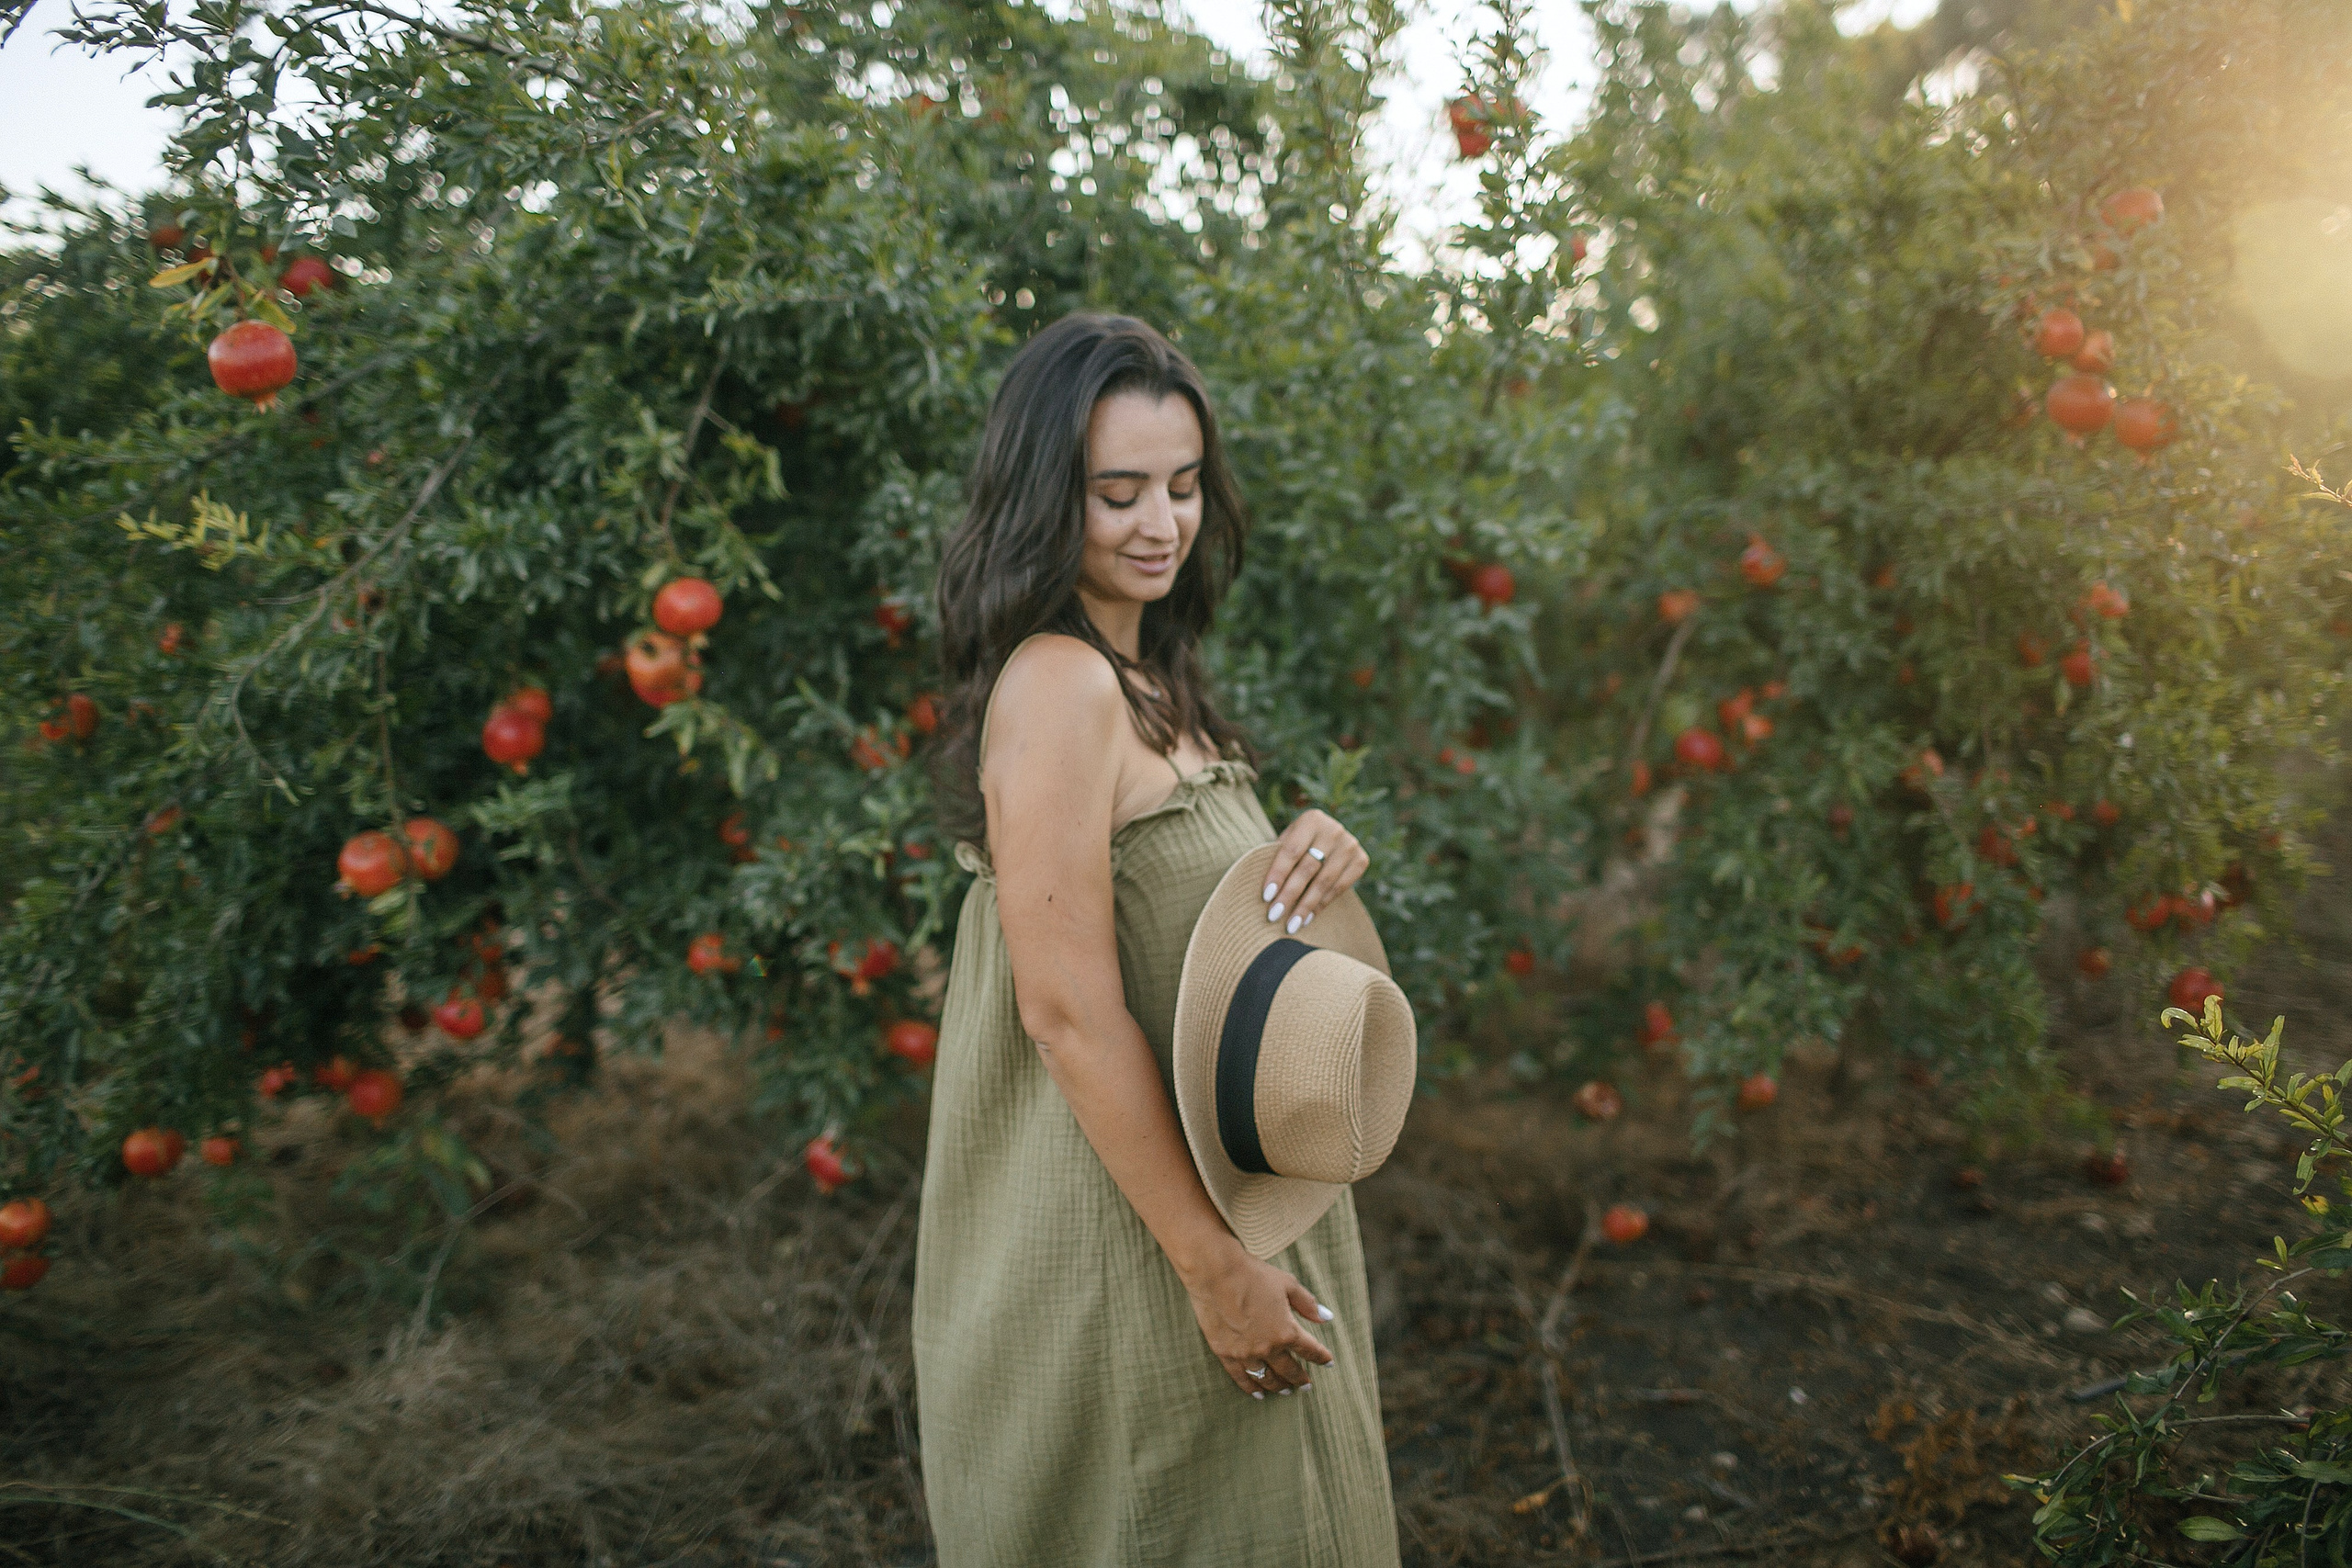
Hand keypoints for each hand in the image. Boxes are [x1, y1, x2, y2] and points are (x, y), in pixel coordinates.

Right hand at [1183, 1244, 1334, 1396]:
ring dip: (1278, 1387)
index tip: (1328, 1362)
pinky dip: (1251, 1387)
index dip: (1322, 1357)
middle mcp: (1268, 1348)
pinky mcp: (1225, 1354)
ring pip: (1266, 1379)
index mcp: (1287, 1331)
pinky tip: (1257, 1393)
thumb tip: (1326, 1317)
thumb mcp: (1287, 1284)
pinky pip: (1241, 1377)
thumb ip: (1308, 1304)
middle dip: (1300, 1379)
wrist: (1216, 1273)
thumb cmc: (1253, 1274)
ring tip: (1285, 1391)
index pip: (1310, 1350)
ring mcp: (1246, 1353)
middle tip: (1306, 1385)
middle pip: (1289, 1370)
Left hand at [1261, 809, 1368, 935]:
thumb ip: (1278, 856)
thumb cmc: (1300, 842)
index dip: (1278, 874)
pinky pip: (1339, 888)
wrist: (1331, 837)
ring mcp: (1350, 845)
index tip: (1266, 896)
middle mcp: (1334, 830)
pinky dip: (1321, 905)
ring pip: (1324, 882)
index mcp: (1312, 820)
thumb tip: (1262, 890)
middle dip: (1289, 894)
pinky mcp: (1361, 860)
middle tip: (1274, 915)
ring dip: (1305, 906)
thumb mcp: (1289, 840)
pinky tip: (1307, 918)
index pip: (1291, 850)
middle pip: (1308, 868)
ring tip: (1291, 924)